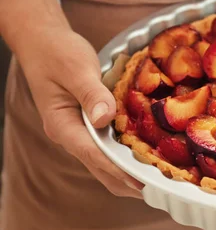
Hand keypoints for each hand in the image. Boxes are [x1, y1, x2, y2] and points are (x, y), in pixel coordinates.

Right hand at [0, 0, 143, 198]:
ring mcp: (77, 132)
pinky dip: (124, 155)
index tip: (144, 182)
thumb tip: (105, 119)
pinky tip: (145, 156)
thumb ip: (91, 94)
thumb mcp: (75, 68)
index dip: (120, 170)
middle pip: (100, 167)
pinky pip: (106, 147)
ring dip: (127, 172)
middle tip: (159, 189)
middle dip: (127, 180)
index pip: (94, 155)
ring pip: (103, 161)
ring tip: (157, 180)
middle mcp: (69, 135)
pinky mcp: (87, 124)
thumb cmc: (57, 52)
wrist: (42, 41)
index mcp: (62, 125)